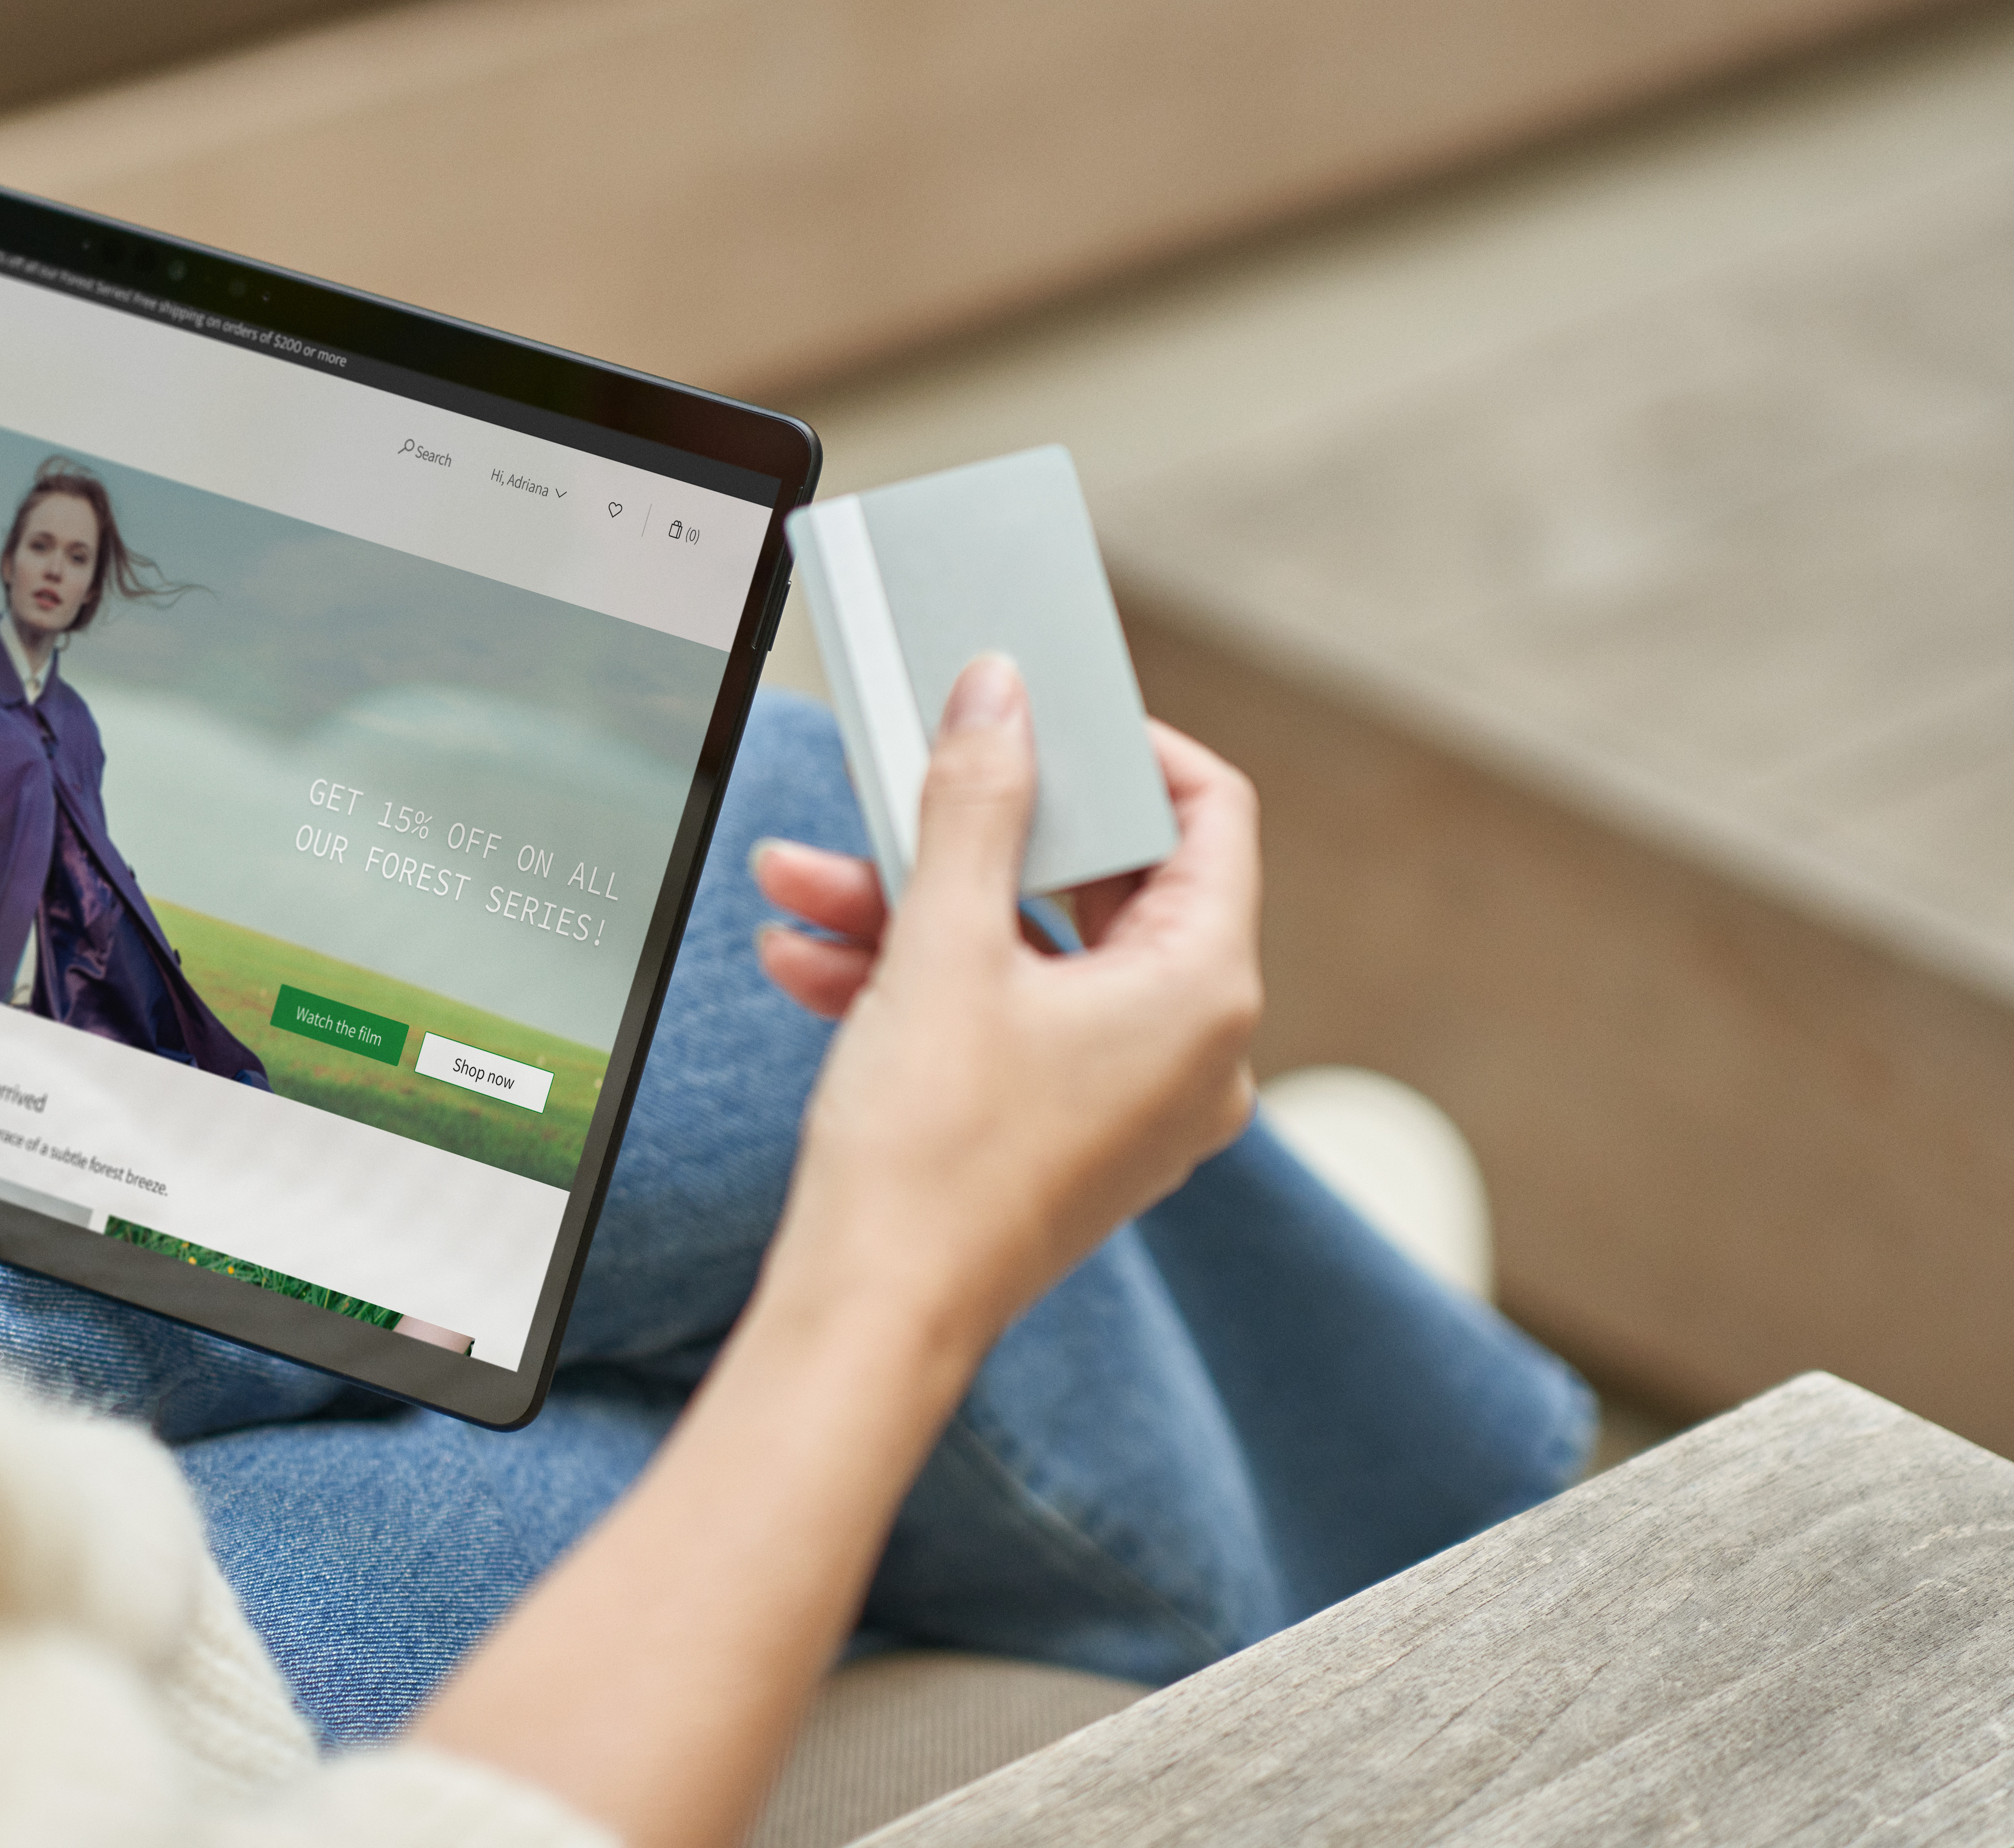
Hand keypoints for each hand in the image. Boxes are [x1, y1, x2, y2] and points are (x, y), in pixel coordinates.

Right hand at [751, 656, 1261, 1371]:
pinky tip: (811, 956)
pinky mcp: (1063, 1127)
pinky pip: (1006, 1016)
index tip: (1045, 716)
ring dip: (912, 904)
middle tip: (893, 785)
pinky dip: (918, 979)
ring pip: (1030, 950)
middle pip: (1101, 882)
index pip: (1211, 817)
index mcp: (1202, 993)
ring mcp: (1128, 1095)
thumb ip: (977, 803)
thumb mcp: (944, 943)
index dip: (1127, 749)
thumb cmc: (927, 1153)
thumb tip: (999, 698)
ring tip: (802, 880)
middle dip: (970, 833)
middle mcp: (1189, 1047)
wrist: (871, 1315)